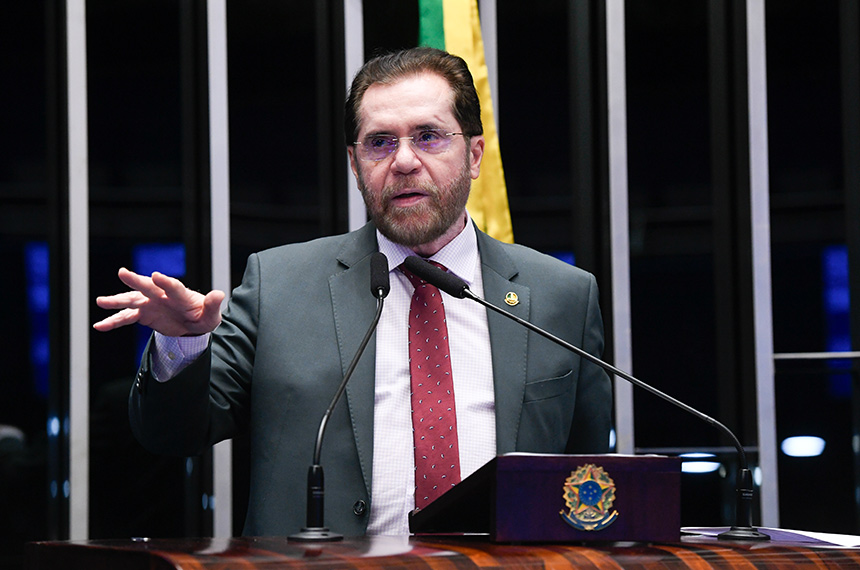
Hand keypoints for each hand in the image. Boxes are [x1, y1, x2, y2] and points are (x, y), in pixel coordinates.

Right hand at [93, 267, 224, 336]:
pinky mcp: (143, 314)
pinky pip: (126, 318)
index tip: (156, 275)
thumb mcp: (212, 315)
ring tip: (101, 301)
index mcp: (181, 295)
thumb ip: (213, 305)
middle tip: (123, 273)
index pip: (173, 286)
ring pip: (132, 300)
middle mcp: (163, 295)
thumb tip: (219, 294)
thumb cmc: (204, 317)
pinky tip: (100, 326)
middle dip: (137, 281)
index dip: (166, 281)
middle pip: (148, 287)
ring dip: (117, 301)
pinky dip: (113, 321)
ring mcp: (151, 304)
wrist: (193, 325)